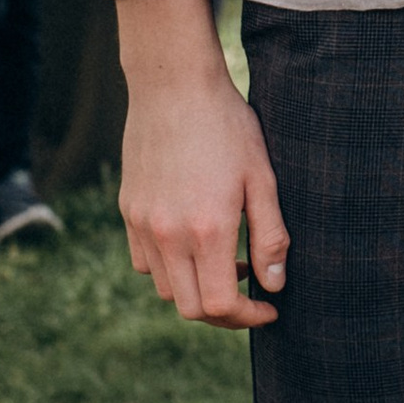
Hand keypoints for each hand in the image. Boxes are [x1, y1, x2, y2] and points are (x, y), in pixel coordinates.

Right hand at [116, 0, 288, 326]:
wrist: (174, 85)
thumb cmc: (227, 126)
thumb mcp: (261, 178)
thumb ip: (271, 236)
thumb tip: (275, 285)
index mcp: (207, 229)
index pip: (220, 305)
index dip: (247, 317)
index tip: (269, 307)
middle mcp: (168, 235)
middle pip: (189, 308)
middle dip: (224, 313)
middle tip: (250, 295)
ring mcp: (143, 224)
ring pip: (166, 288)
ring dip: (196, 290)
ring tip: (226, 264)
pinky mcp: (129, 211)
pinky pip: (145, 262)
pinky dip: (170, 269)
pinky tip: (194, 244)